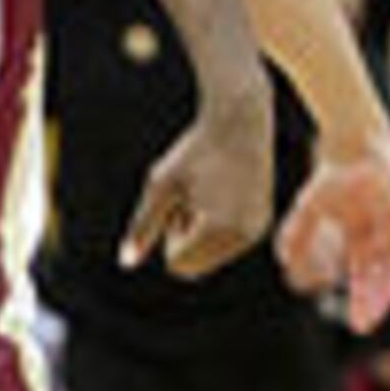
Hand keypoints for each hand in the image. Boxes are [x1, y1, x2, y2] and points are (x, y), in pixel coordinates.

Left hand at [120, 98, 272, 278]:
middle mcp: (245, 236)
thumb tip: (126, 263)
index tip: (178, 201)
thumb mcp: (160, 186)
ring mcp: (257, 231)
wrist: (239, 123)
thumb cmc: (193, 153)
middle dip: (184, 239)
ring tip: (206, 193)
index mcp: (219, 230)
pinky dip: (216, 227)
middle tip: (191, 197)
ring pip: (210, 257)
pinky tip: (221, 194)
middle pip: (195, 267)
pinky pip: (226, 245)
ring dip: (199, 232)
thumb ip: (142, 226)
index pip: (177, 265)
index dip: (167, 233)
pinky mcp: (263, 223)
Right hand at [275, 141, 389, 336]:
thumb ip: (297, 235)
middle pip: (381, 276)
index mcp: (364, 240)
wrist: (353, 143)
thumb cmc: (334, 175)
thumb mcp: (309, 209)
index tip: (357, 325)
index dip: (362, 300)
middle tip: (363, 325)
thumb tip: (284, 263)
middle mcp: (385, 237)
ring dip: (386, 286)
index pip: (365, 277)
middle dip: (372, 301)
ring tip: (380, 307)